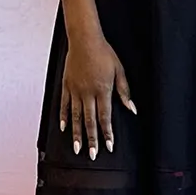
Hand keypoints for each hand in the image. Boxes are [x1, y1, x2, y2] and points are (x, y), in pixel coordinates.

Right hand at [60, 34, 134, 157]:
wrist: (85, 39)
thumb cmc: (104, 53)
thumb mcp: (120, 71)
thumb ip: (124, 92)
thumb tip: (131, 108)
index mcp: (103, 90)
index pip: (105, 117)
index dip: (107, 133)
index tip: (109, 146)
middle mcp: (88, 93)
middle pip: (90, 121)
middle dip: (91, 140)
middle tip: (91, 155)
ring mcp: (75, 90)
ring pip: (76, 116)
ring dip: (77, 134)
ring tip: (77, 148)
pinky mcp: (67, 85)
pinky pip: (64, 105)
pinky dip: (64, 117)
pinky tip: (64, 128)